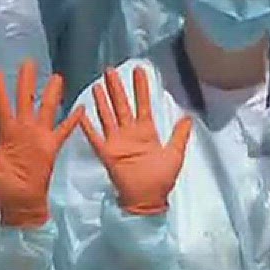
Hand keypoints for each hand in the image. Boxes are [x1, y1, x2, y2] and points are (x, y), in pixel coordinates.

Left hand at [0, 61, 81, 229]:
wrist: (21, 204)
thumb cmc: (1, 187)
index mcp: (6, 133)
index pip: (2, 106)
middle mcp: (24, 131)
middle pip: (26, 101)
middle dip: (27, 82)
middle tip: (29, 63)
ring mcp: (39, 138)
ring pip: (46, 110)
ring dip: (51, 94)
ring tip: (56, 77)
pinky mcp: (52, 148)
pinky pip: (64, 131)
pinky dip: (72, 120)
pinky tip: (79, 108)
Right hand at [76, 67, 193, 216]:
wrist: (147, 199)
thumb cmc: (162, 179)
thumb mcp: (175, 155)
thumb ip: (180, 135)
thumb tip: (188, 117)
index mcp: (147, 132)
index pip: (143, 104)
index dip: (141, 88)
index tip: (138, 70)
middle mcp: (130, 133)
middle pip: (122, 105)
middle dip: (116, 88)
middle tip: (110, 70)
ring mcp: (117, 142)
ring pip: (107, 116)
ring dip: (102, 101)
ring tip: (97, 84)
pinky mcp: (106, 153)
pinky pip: (95, 137)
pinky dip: (87, 126)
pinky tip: (81, 113)